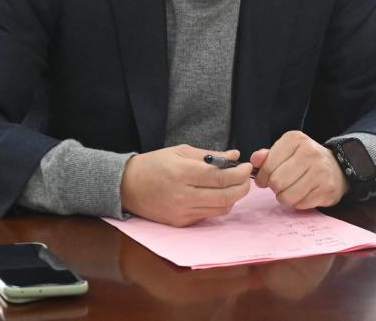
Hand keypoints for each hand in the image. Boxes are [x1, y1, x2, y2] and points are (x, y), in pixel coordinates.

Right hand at [120, 145, 251, 226]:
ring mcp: (182, 212)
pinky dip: (219, 205)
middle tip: (246, 177)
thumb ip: (210, 155)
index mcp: (183, 173)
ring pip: (221, 208)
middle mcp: (184, 196)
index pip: (221, 178)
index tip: (248, 166)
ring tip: (234, 185)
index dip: (239, 173)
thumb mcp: (180, 152)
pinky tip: (218, 194)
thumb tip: (234, 155)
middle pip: (226, 196)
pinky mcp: (181, 223)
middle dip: (242, 187)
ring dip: (233, 197)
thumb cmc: (154, 164)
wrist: (127, 186)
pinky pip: (209, 215)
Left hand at [250, 130, 347, 208]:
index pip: (268, 165)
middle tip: (278, 185)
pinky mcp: (327, 190)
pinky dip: (297, 202)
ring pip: (287, 196)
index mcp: (296, 139)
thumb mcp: (285, 151)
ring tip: (289, 190)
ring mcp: (320, 172)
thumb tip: (254, 160)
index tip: (265, 178)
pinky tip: (302, 193)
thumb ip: (267, 156)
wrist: (336, 168)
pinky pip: (300, 204)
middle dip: (273, 187)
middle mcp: (310, 153)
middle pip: (277, 182)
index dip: (262, 176)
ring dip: (284, 197)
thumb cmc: (303, 160)